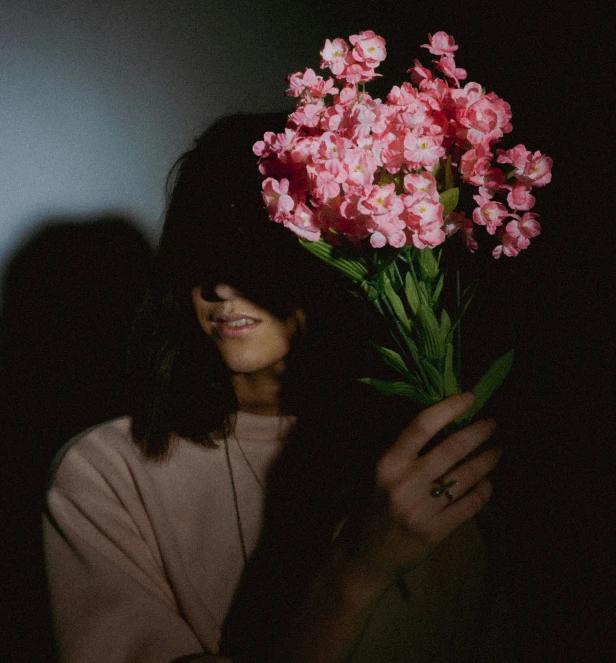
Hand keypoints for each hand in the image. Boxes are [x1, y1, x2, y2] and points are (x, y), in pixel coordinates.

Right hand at [344, 392, 500, 584]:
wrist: (364, 556)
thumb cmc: (370, 507)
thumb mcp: (376, 473)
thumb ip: (402, 452)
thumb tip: (441, 422)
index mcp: (386, 464)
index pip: (421, 426)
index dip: (449, 408)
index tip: (469, 398)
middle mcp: (404, 484)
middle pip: (451, 449)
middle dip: (477, 432)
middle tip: (492, 424)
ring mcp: (420, 510)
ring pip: (465, 476)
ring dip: (486, 460)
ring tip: (497, 451)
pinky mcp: (434, 533)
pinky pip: (468, 506)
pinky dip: (483, 491)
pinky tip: (488, 483)